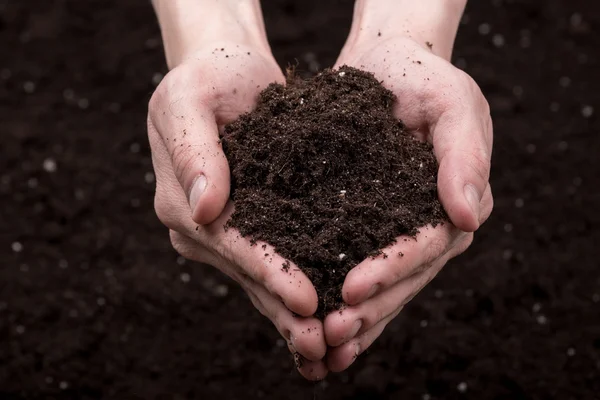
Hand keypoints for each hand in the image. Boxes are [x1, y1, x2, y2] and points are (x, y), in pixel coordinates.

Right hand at [148, 0, 328, 380]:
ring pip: (265, 277)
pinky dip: (302, 286)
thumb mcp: (188, 99)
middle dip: (285, 310)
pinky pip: (281, 258)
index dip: (266, 273)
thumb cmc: (207, 77)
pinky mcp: (257, 222)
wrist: (228, 71)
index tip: (305, 299)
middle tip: (323, 345)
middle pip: (248, 274)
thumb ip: (192, 151)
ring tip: (333, 346)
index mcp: (181, 203)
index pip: (229, 244)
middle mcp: (203, 226)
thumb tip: (203, 208)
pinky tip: (333, 313)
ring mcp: (228, 230)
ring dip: (296, 312)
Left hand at [323, 18, 493, 370]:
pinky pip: (350, 265)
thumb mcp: (453, 104)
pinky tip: (309, 323)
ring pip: (378, 284)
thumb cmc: (423, 80)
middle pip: (402, 279)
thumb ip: (465, 156)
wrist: (387, 68)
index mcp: (454, 204)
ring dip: (352, 318)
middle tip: (330, 332)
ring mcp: (396, 231)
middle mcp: (428, 228)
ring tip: (318, 345)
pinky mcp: (362, 225)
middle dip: (368, 309)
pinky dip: (335, 296)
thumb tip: (471, 218)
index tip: (354, 291)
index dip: (392, 271)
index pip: (427, 248)